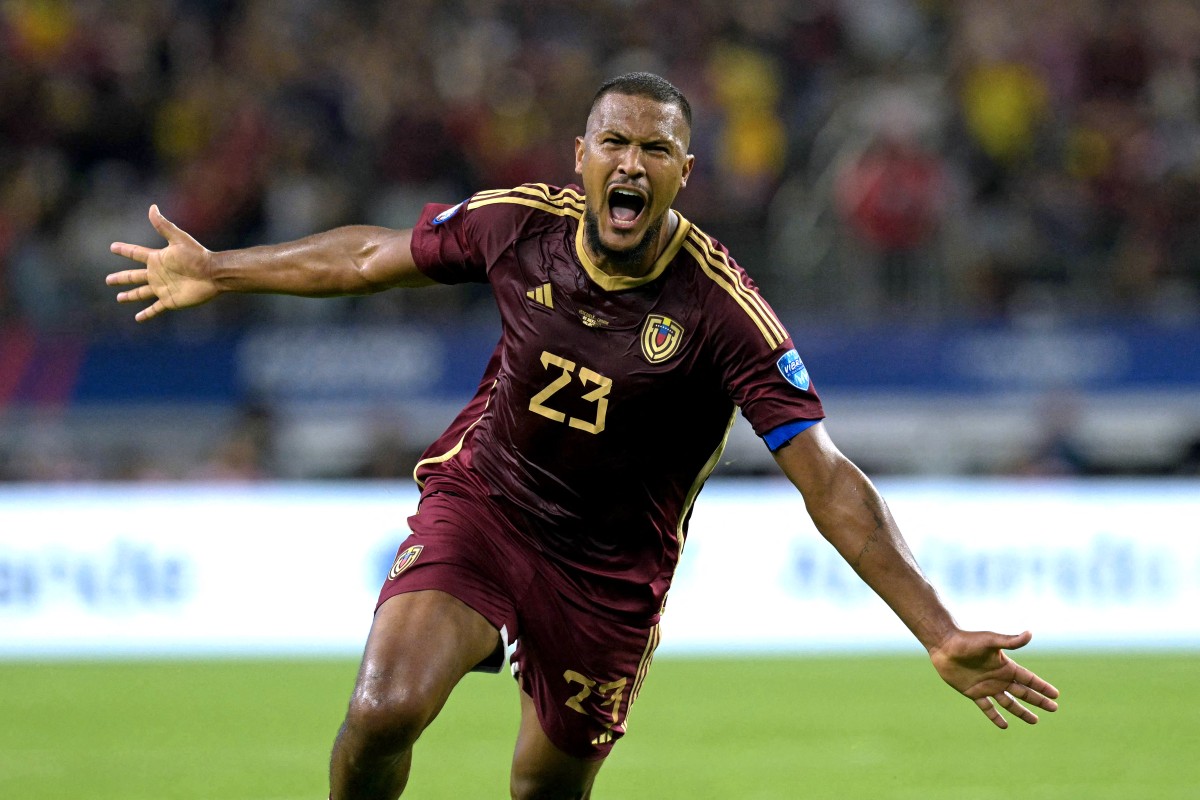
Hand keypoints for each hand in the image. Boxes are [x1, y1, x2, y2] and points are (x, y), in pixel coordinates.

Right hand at [107, 205, 218, 321]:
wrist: (212, 274)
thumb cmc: (197, 255)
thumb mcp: (178, 239)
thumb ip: (163, 225)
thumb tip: (152, 207)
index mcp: (157, 259)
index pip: (136, 254)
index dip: (124, 250)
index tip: (112, 247)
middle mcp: (157, 274)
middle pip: (134, 276)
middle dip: (121, 278)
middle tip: (108, 280)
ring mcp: (162, 288)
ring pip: (141, 292)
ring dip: (130, 296)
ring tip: (118, 298)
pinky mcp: (169, 300)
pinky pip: (155, 309)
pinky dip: (146, 314)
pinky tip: (138, 318)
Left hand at [928, 629, 1059, 728]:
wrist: (944, 645)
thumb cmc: (967, 640)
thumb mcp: (991, 641)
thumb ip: (1010, 641)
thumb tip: (1030, 633)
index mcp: (1005, 666)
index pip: (1029, 679)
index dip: (1042, 687)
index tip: (1056, 695)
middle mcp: (998, 677)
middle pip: (1023, 692)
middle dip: (1038, 700)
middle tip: (1054, 708)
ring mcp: (987, 686)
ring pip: (1009, 703)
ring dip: (1022, 712)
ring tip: (1035, 721)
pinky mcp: (973, 693)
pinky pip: (987, 708)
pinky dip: (995, 716)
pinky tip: (1004, 725)